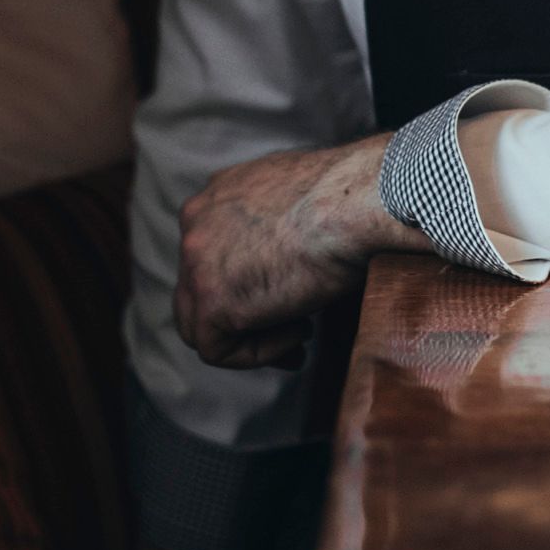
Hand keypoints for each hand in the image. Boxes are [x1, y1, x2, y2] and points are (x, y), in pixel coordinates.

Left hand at [174, 135, 418, 368]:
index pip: (212, 255)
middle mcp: (196, 223)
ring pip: (198, 324)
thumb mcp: (298, 198)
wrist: (354, 202)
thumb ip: (275, 222)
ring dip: (249, 338)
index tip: (287, 297)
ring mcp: (195, 262)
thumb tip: (288, 255)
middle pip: (198, 288)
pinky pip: (217, 349)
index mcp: (216, 196)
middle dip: (242, 315)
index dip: (249, 283)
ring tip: (300, 334)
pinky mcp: (211, 300)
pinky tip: (301, 331)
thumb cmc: (347, 198)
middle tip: (292, 328)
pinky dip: (259, 353)